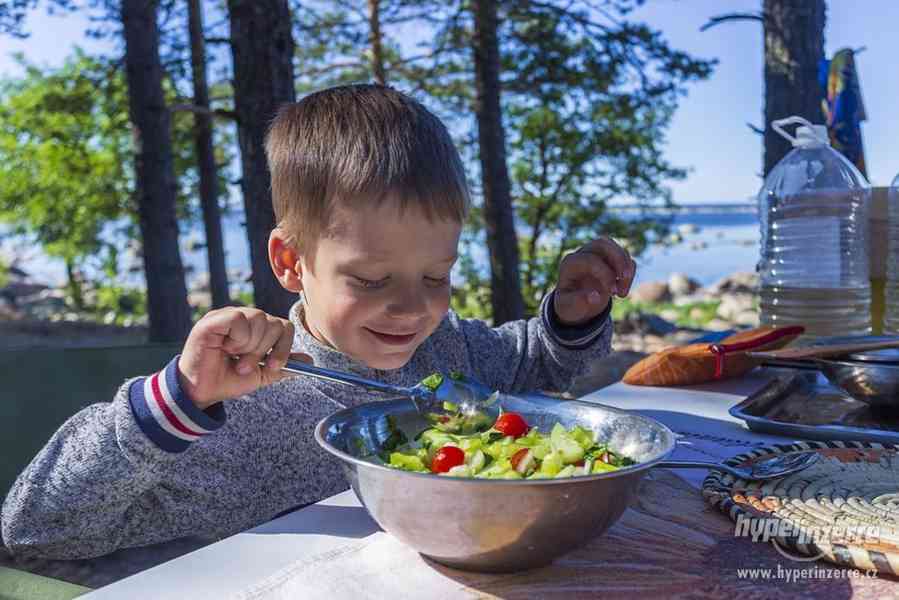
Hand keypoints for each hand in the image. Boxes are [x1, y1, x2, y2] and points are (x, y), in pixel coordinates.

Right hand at [177, 307, 310, 409]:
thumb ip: (283, 365)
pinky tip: (225, 348)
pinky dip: (237, 338)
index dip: (283, 347)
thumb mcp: (262, 375)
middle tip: (245, 366)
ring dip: (250, 346)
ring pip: (259, 318)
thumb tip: (309, 361)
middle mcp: (245, 318)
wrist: (202, 392)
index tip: (272, 366)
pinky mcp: (214, 319)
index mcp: (257, 329)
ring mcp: (228, 316)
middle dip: (264, 350)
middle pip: (275, 322)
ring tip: (235, 358)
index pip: (284, 326)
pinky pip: (239, 319)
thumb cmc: (228, 380)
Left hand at [554, 238, 635, 325]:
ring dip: (627, 268)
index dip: (605, 274)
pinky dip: (630, 272)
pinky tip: (623, 290)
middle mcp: (583, 254)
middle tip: (625, 277)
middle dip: (618, 259)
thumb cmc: (569, 304)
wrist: (574, 303)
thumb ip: (578, 302)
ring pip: (616, 249)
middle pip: (603, 243)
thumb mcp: (568, 307)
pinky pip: (625, 257)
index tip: (613, 293)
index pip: (590, 260)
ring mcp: (597, 255)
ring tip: (622, 293)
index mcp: (570, 263)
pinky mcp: (609, 259)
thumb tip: (595, 296)